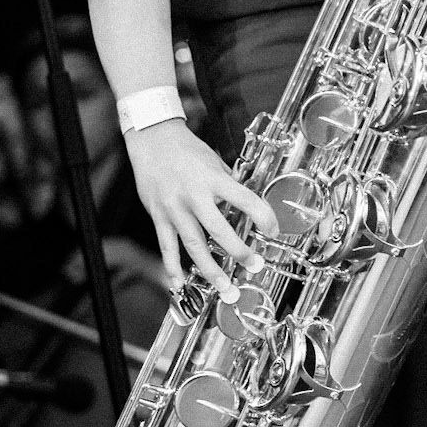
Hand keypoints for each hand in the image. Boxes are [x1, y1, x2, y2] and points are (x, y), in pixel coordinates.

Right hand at [125, 121, 279, 301]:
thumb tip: (245, 204)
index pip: (246, 200)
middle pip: (220, 231)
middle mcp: (195, 196)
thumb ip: (228, 185)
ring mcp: (175, 209)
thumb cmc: (186, 149)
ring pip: (194, 245)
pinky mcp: (159, 216)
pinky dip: (172, 267)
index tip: (274, 231)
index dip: (264, 217)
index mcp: (214, 179)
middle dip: (239, 252)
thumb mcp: (215, 161)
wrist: (153, 139)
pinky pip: (166, 246)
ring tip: (224, 287)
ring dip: (210, 270)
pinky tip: (178, 283)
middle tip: (254, 266)